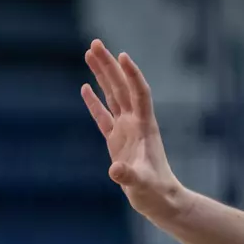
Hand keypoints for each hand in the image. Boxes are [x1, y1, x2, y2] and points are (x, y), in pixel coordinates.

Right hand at [82, 39, 182, 217]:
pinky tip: (85, 86)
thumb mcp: (141, 184)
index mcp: (144, 127)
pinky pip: (103, 115)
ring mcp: (126, 129)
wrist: (158, 199)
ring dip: (102, 75)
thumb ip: (128, 175)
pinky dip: (94, 100)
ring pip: (112, 95)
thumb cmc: (153, 192)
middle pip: (121, 87)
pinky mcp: (116, 139)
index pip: (138, 93)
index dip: (131, 75)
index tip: (121, 55)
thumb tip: (115, 170)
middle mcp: (135, 122)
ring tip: (90, 54)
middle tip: (94, 44)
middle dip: (109, 65)